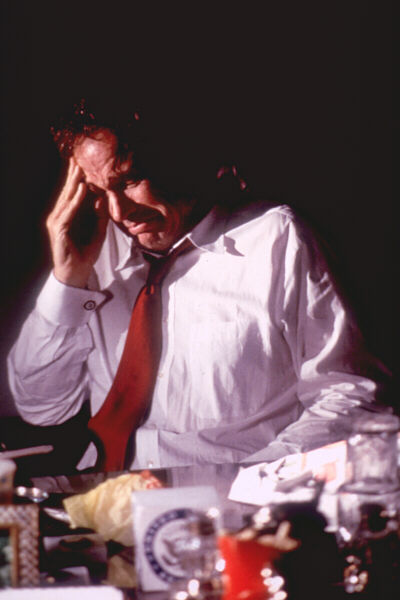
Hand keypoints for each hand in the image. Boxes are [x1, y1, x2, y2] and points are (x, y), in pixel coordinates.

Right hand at [46, 158, 108, 287]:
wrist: (78, 273)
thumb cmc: (86, 253)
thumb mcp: (99, 231)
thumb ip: (101, 216)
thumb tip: (103, 198)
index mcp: (68, 215)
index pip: (72, 193)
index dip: (77, 178)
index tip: (84, 163)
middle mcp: (60, 216)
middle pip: (67, 192)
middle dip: (73, 175)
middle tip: (78, 157)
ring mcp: (57, 223)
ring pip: (66, 199)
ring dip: (73, 183)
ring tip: (80, 168)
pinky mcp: (59, 231)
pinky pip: (68, 213)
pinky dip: (75, 201)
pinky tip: (81, 190)